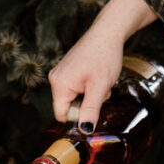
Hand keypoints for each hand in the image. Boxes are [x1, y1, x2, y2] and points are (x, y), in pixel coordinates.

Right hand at [48, 0, 155, 131]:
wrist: (108, 32)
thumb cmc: (104, 56)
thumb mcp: (100, 87)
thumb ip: (90, 110)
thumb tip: (85, 130)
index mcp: (59, 84)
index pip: (62, 115)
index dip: (78, 118)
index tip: (94, 111)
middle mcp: (55, 79)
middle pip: (68, 107)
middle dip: (86, 104)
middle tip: (101, 91)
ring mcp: (60, 73)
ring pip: (74, 97)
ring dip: (89, 95)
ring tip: (100, 81)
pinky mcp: (67, 70)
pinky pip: (75, 88)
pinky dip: (88, 87)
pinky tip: (96, 77)